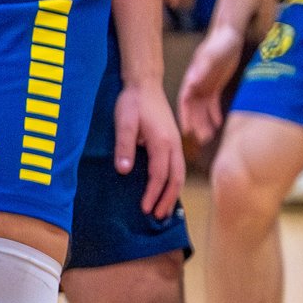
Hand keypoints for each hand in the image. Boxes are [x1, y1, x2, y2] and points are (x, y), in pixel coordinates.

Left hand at [111, 79, 184, 218]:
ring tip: (165, 210)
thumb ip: (124, 146)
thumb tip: (124, 170)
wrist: (145, 85)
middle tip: (158, 217)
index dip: (152, 194)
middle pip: (175, 179)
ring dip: (172, 193)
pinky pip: (176, 167)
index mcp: (162, 142)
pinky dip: (173, 182)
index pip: (159, 175)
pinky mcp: (172, 142)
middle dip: (167, 199)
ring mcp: (175, 144)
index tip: (144, 209)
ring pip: (178, 174)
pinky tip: (166, 191)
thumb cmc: (132, 103)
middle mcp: (173, 145)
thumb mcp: (124, 123)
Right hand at [176, 24, 243, 146]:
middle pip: (193, 108)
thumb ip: (201, 69)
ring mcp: (205, 86)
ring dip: (205, 122)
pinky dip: (215, 115)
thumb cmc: (220, 43)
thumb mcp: (212, 55)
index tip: (185, 130)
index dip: (185, 116)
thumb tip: (191, 82)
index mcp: (192, 79)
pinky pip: (213, 104)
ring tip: (209, 137)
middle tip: (201, 139)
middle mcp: (196, 85)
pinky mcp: (215, 86)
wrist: (230, 33)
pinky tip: (219, 124)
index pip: (185, 102)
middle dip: (196, 124)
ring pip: (202, 109)